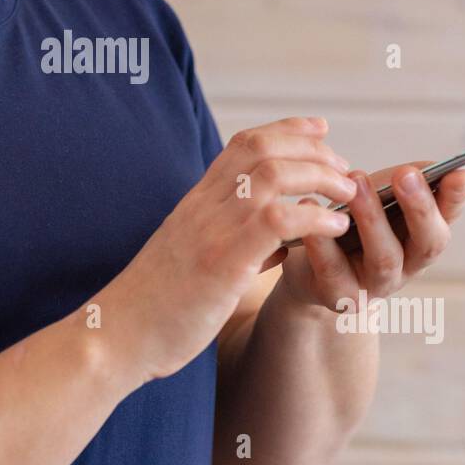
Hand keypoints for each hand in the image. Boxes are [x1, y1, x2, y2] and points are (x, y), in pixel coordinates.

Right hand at [101, 116, 357, 383]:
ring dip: (319, 176)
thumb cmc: (157, 305)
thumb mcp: (193, 260)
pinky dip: (313, 216)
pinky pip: (276, 221)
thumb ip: (232, 244)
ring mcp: (212, 230)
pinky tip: (334, 227)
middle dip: (313, 149)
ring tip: (346, 192)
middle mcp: (203, 205)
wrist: (117, 335)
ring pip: (273, 174)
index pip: (244, 143)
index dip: (287, 129)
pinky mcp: (222, 262)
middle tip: (343, 168)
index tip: (319, 130)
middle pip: (262, 147)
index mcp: (197, 201)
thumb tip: (277, 246)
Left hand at [279, 152, 464, 309]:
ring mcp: (375, 286)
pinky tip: (312, 204)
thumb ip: (429, 181)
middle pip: (427, 243)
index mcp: (423, 238)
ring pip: (385, 258)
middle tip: (406, 175)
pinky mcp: (339, 295)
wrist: (310, 267)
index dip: (456, 197)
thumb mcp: (390, 196)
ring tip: (357, 182)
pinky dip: (324, 239)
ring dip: (373, 218)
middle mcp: (408, 265)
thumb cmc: (357, 222)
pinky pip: (334, 269)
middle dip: (419, 207)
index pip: (449, 217)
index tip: (460, 172)